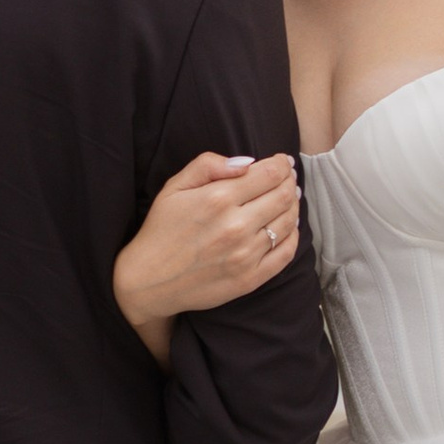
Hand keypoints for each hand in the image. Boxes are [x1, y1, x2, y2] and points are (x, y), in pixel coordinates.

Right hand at [113, 150, 301, 367]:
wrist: (149, 281)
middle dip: (290, 182)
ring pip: (288, 221)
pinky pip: (286, 252)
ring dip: (293, 205)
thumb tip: (246, 162)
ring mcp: (245, 255)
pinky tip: (288, 226)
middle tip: (288, 178)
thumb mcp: (174, 187)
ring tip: (289, 198)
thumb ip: (208, 165)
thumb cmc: (161, 230)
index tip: (283, 162)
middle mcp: (235, 226)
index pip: (269, 173)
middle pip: (283, 195)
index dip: (282, 164)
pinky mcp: (250, 279)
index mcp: (218, 199)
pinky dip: (293, 235)